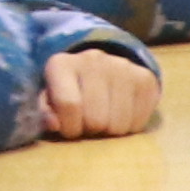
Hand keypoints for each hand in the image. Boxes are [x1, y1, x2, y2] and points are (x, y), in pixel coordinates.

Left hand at [37, 46, 160, 138]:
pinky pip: (139, 123)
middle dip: (90, 130)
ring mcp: (122, 67)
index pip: (69, 105)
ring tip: (104, 118)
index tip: (69, 129)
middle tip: (88, 123)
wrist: (102, 69)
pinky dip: (129, 127)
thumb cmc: (68, 90)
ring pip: (119, 125)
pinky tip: (120, 114)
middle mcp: (93, 59)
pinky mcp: (145, 78)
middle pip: (96, 119)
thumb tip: (54, 125)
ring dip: (110, 131)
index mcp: (61, 64)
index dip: (69, 127)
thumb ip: (44, 113)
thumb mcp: (48, 98)